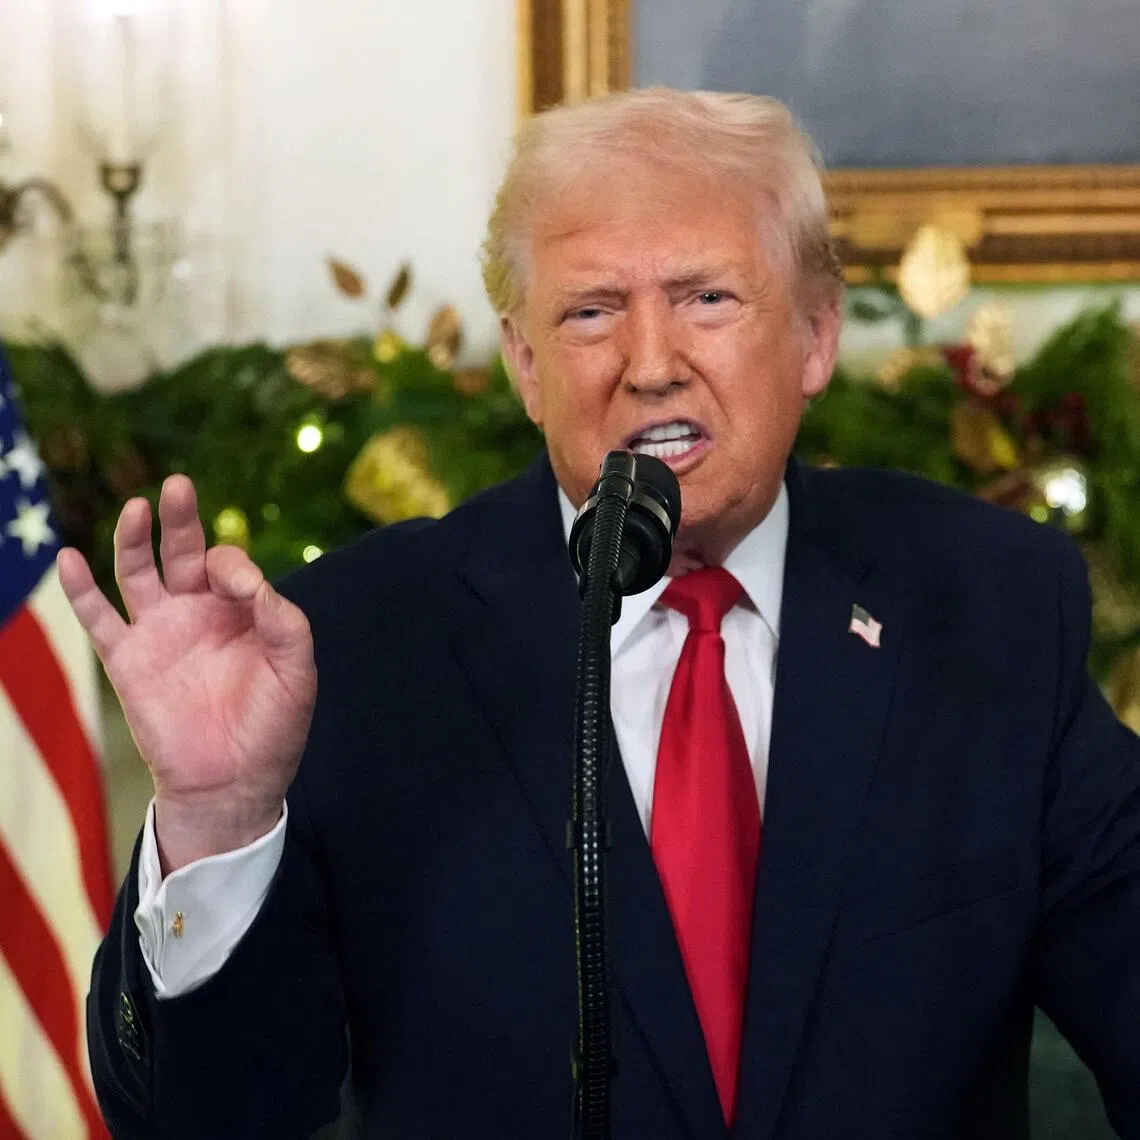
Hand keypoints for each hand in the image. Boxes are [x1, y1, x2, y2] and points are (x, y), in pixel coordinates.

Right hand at [59, 475, 316, 872]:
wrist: (233, 782)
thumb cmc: (272, 726)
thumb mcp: (296, 669)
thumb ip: (283, 619)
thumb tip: (245, 577)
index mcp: (241, 611)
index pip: (231, 565)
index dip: (235, 566)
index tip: (241, 589)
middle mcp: (198, 612)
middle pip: (185, 551)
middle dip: (182, 519)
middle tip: (179, 486)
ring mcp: (160, 633)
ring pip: (139, 573)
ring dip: (136, 539)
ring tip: (139, 507)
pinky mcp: (128, 660)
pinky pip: (98, 618)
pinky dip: (80, 589)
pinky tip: (69, 557)